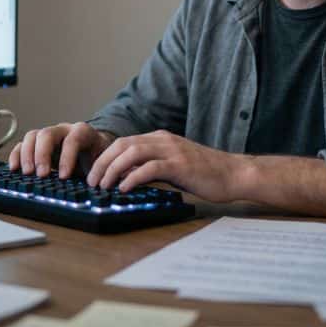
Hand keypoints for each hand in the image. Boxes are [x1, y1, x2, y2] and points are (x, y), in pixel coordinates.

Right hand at [7, 122, 114, 178]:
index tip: (64, 177)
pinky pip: (22, 144)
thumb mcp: (101, 164)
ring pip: (32, 136)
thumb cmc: (97, 158)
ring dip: (27, 155)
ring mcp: (48, 135)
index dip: (67, 157)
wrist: (94, 152)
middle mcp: (63, 130)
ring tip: (27, 173)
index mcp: (83, 132)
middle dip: (42, 155)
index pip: (73, 139)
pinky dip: (16, 155)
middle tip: (41, 174)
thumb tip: (92, 187)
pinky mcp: (36, 144)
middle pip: (48, 134)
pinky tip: (14, 169)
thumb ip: (96, 171)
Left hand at [86, 130, 243, 202]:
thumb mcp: (173, 165)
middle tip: (91, 181)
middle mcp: (163, 140)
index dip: (105, 157)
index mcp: (159, 138)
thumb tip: (127, 179)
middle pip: (122, 145)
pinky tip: (124, 188)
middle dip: (102, 163)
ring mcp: (172, 151)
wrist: (234, 174)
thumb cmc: (205, 173)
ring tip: (103, 186)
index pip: (123, 142)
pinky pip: (149, 168)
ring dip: (113, 169)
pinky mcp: (179, 165)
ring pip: (132, 153)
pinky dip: (133, 177)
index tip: (94, 175)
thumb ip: (152, 167)